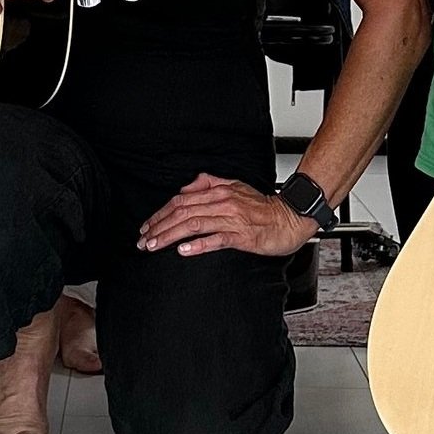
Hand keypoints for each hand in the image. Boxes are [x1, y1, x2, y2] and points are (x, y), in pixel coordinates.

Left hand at [137, 172, 316, 258]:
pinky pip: (216, 240)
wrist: (290, 218)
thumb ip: (210, 183)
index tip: (147, 226)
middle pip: (182, 212)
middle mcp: (222, 202)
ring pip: (193, 225)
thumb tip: (187, 187)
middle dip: (159, 226)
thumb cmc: (263, 207)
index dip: (160, 213)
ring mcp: (232, 219)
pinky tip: (183, 250)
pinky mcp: (242, 236)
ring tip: (154, 245)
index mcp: (219, 191)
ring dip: (170, 235)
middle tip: (143, 240)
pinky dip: (198, 244)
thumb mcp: (235, 186)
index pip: (181, 200)